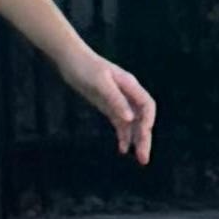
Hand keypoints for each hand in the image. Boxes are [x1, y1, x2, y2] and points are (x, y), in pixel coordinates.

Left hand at [78, 52, 156, 166]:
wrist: (70, 59)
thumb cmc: (86, 67)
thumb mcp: (100, 82)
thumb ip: (115, 99)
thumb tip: (129, 118)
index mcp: (130, 86)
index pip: (147, 106)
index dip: (148, 120)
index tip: (144, 134)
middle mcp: (128, 95)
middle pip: (142, 119)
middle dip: (145, 138)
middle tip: (144, 158)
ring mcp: (119, 102)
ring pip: (133, 124)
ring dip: (136, 140)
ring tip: (139, 159)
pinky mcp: (109, 107)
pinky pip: (121, 125)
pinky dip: (123, 137)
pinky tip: (123, 149)